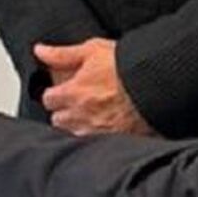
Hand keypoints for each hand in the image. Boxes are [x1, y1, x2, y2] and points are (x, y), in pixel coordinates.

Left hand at [34, 37, 154, 135]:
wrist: (157, 86)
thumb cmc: (127, 67)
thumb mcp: (92, 50)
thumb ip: (62, 54)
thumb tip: (40, 51)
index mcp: (72, 94)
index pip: (48, 99)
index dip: (54, 93)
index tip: (60, 90)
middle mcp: (81, 117)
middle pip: (59, 120)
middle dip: (64, 112)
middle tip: (76, 103)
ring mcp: (97, 133)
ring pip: (75, 135)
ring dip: (78, 126)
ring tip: (92, 116)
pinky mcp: (115, 142)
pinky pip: (97, 146)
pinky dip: (97, 138)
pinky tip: (106, 128)